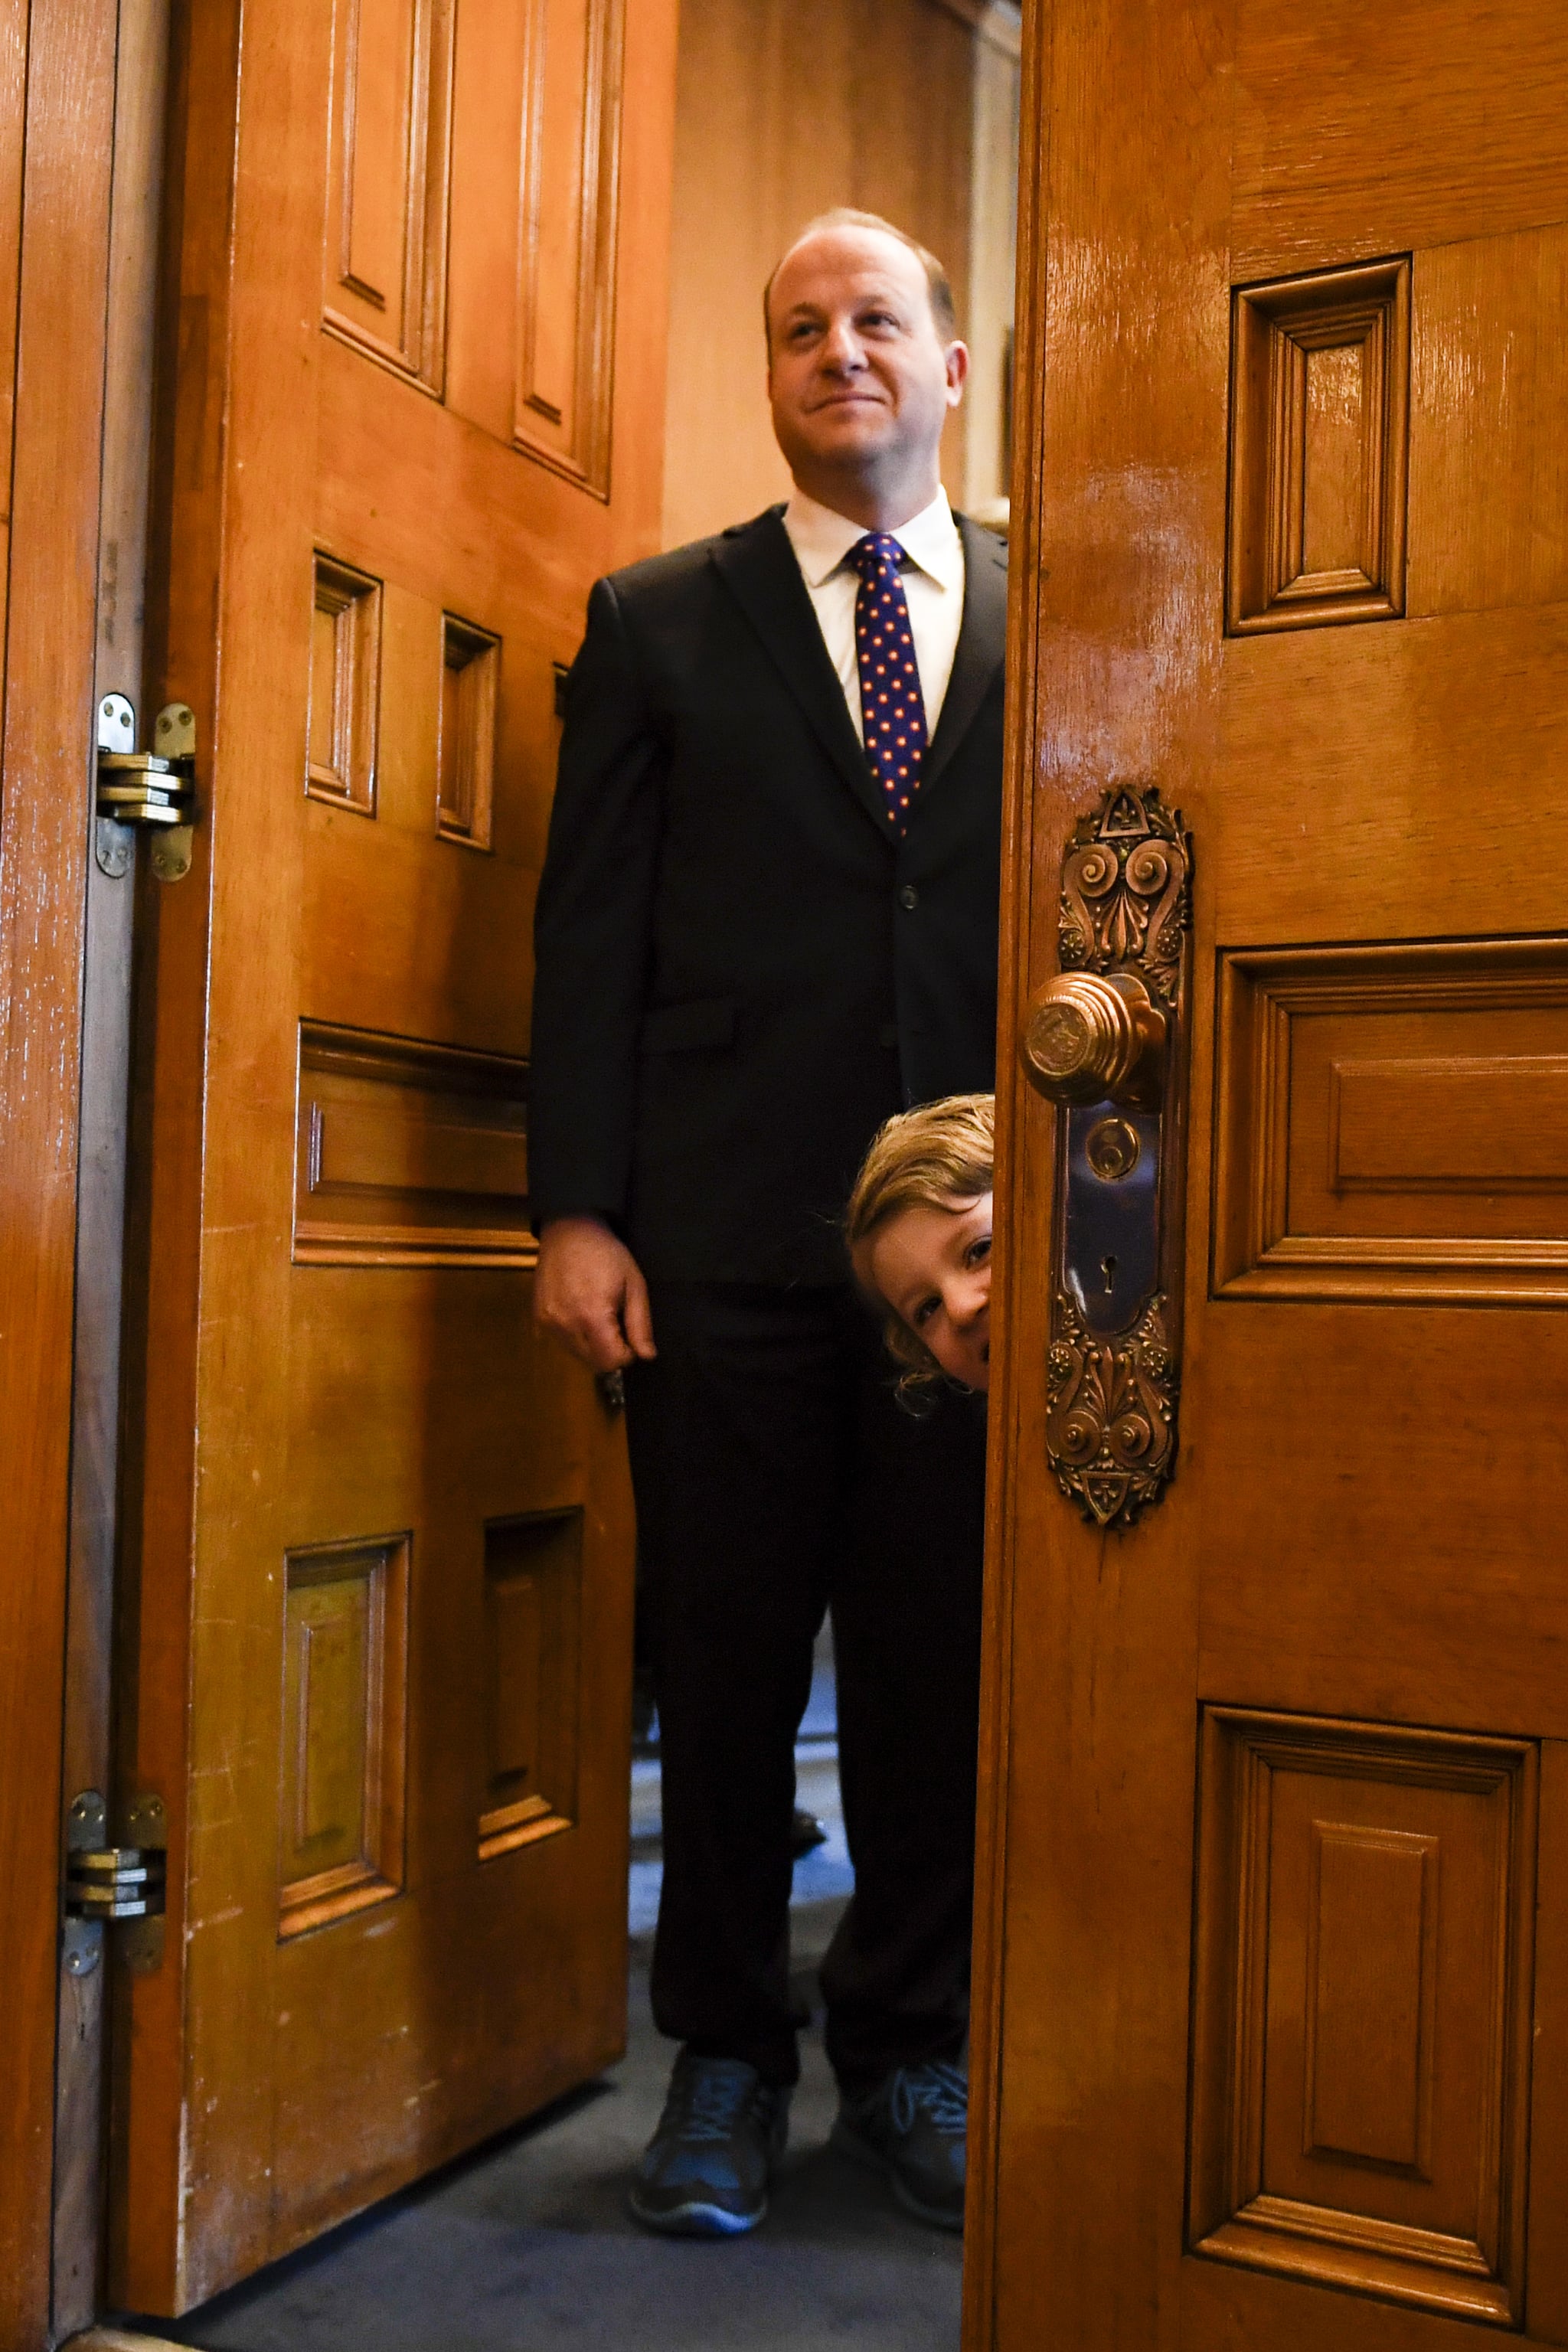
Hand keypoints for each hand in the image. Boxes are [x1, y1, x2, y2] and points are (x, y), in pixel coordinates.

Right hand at [534, 1215, 655, 1374]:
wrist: (569, 1231)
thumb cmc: (607, 1255)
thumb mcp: (634, 1285)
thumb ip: (640, 1324)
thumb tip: (646, 1357)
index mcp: (592, 1316)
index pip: (611, 1361)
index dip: (627, 1354)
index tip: (630, 1336)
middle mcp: (565, 1324)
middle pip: (593, 1363)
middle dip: (610, 1351)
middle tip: (617, 1324)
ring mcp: (548, 1323)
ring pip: (577, 1354)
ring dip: (592, 1346)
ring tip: (598, 1315)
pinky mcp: (539, 1318)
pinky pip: (561, 1342)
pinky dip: (575, 1336)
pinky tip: (580, 1311)